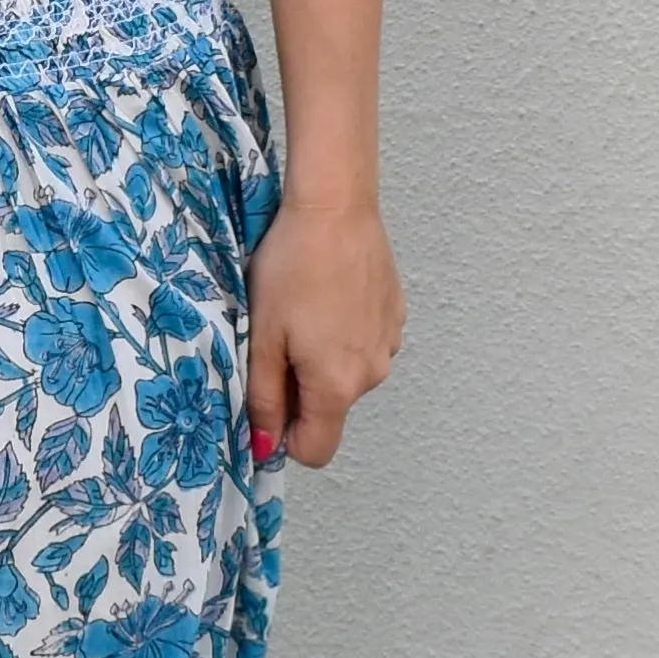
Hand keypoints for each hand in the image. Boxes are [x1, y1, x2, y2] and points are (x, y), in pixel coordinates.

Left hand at [245, 194, 404, 468]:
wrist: (335, 206)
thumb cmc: (291, 267)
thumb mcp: (262, 336)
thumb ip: (264, 398)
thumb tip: (266, 448)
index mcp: (337, 386)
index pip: (316, 450)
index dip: (285, 435)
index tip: (268, 397)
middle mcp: (372, 374)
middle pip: (329, 409)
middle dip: (301, 387)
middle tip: (278, 335)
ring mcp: (389, 343)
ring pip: (347, 375)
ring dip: (323, 358)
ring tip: (304, 308)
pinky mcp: (396, 315)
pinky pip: (364, 344)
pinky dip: (344, 332)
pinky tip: (329, 292)